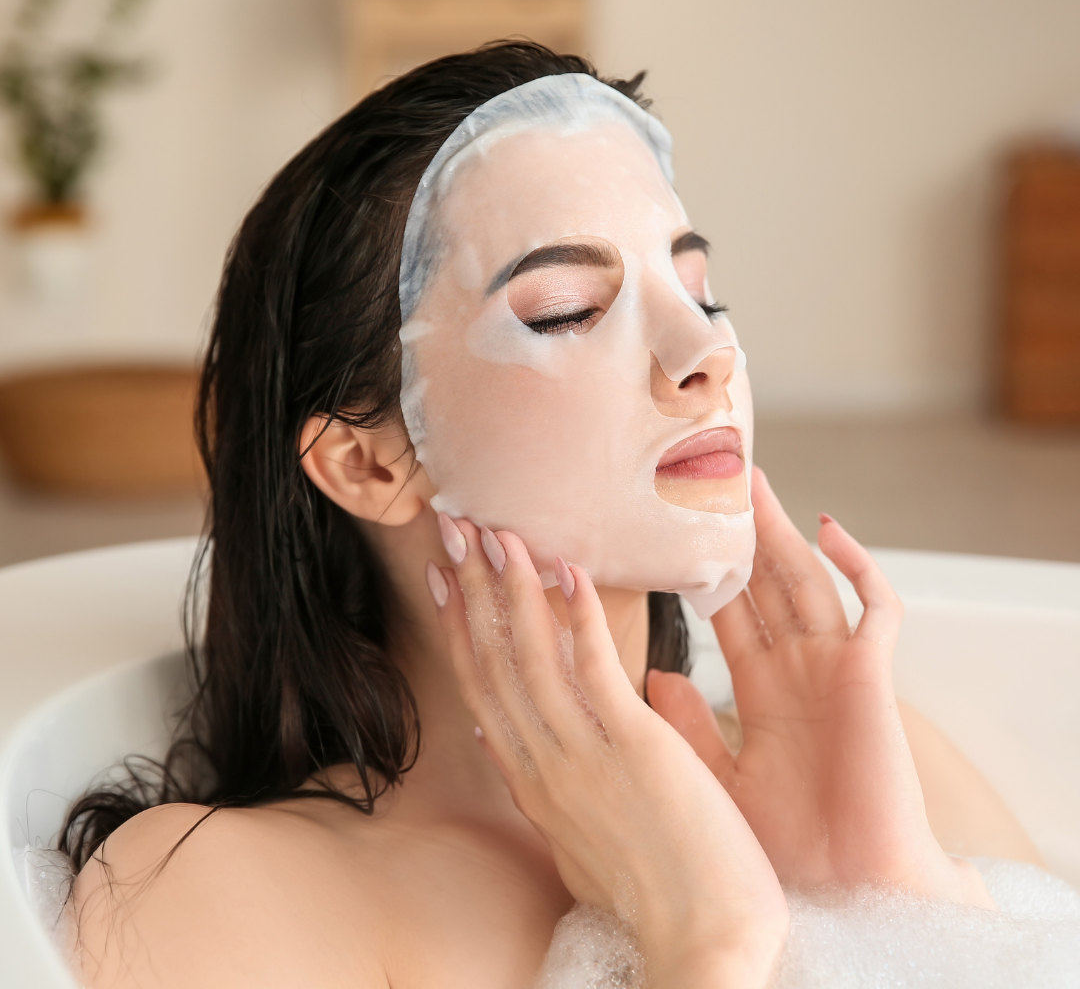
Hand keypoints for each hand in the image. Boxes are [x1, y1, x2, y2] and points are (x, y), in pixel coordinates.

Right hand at [428, 517, 788, 987]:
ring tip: (496, 530)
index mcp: (536, 781)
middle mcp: (544, 764)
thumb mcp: (576, 838)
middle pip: (492, 661)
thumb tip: (498, 740)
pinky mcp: (634, 748)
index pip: (483, 688)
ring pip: (529, 656)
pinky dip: (575, 617)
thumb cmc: (659, 895)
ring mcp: (583, 755)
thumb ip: (539, 784)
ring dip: (509, 588)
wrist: (704, 949)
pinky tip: (566, 570)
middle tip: (453, 527)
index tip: (446, 578)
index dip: (461, 627)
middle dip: (470, 588)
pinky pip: (593, 668)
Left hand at [649, 468, 992, 907]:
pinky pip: (874, 610)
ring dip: (783, 533)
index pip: (729, 613)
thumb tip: (653, 675)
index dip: (707, 573)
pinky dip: (859, 567)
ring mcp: (836, 669)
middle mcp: (798, 670)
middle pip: (766, 585)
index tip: (675, 533)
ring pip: (808, 581)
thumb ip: (689, 725)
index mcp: (763, 690)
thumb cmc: (786, 850)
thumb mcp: (719, 777)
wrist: (847, 895)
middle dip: (742, 535)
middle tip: (712, 482)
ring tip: (753, 483)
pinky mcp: (871, 677)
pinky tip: (828, 531)